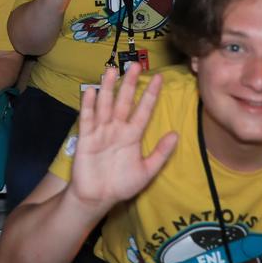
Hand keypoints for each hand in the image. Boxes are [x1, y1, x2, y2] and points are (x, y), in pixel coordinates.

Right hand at [68, 66, 175, 208]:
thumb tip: (176, 134)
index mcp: (132, 135)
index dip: (151, 94)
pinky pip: (88, 118)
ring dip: (108, 88)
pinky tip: (92, 91)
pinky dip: (89, 105)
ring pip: (106, 105)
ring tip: (111, 70)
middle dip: (129, 84)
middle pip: (124, 102)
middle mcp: (117, 129)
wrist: (97, 198)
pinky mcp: (86, 137)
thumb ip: (160, 153)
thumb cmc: (121, 185)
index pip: (143, 110)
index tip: (159, 78)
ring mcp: (100, 131)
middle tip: (135, 64)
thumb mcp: (146, 171)